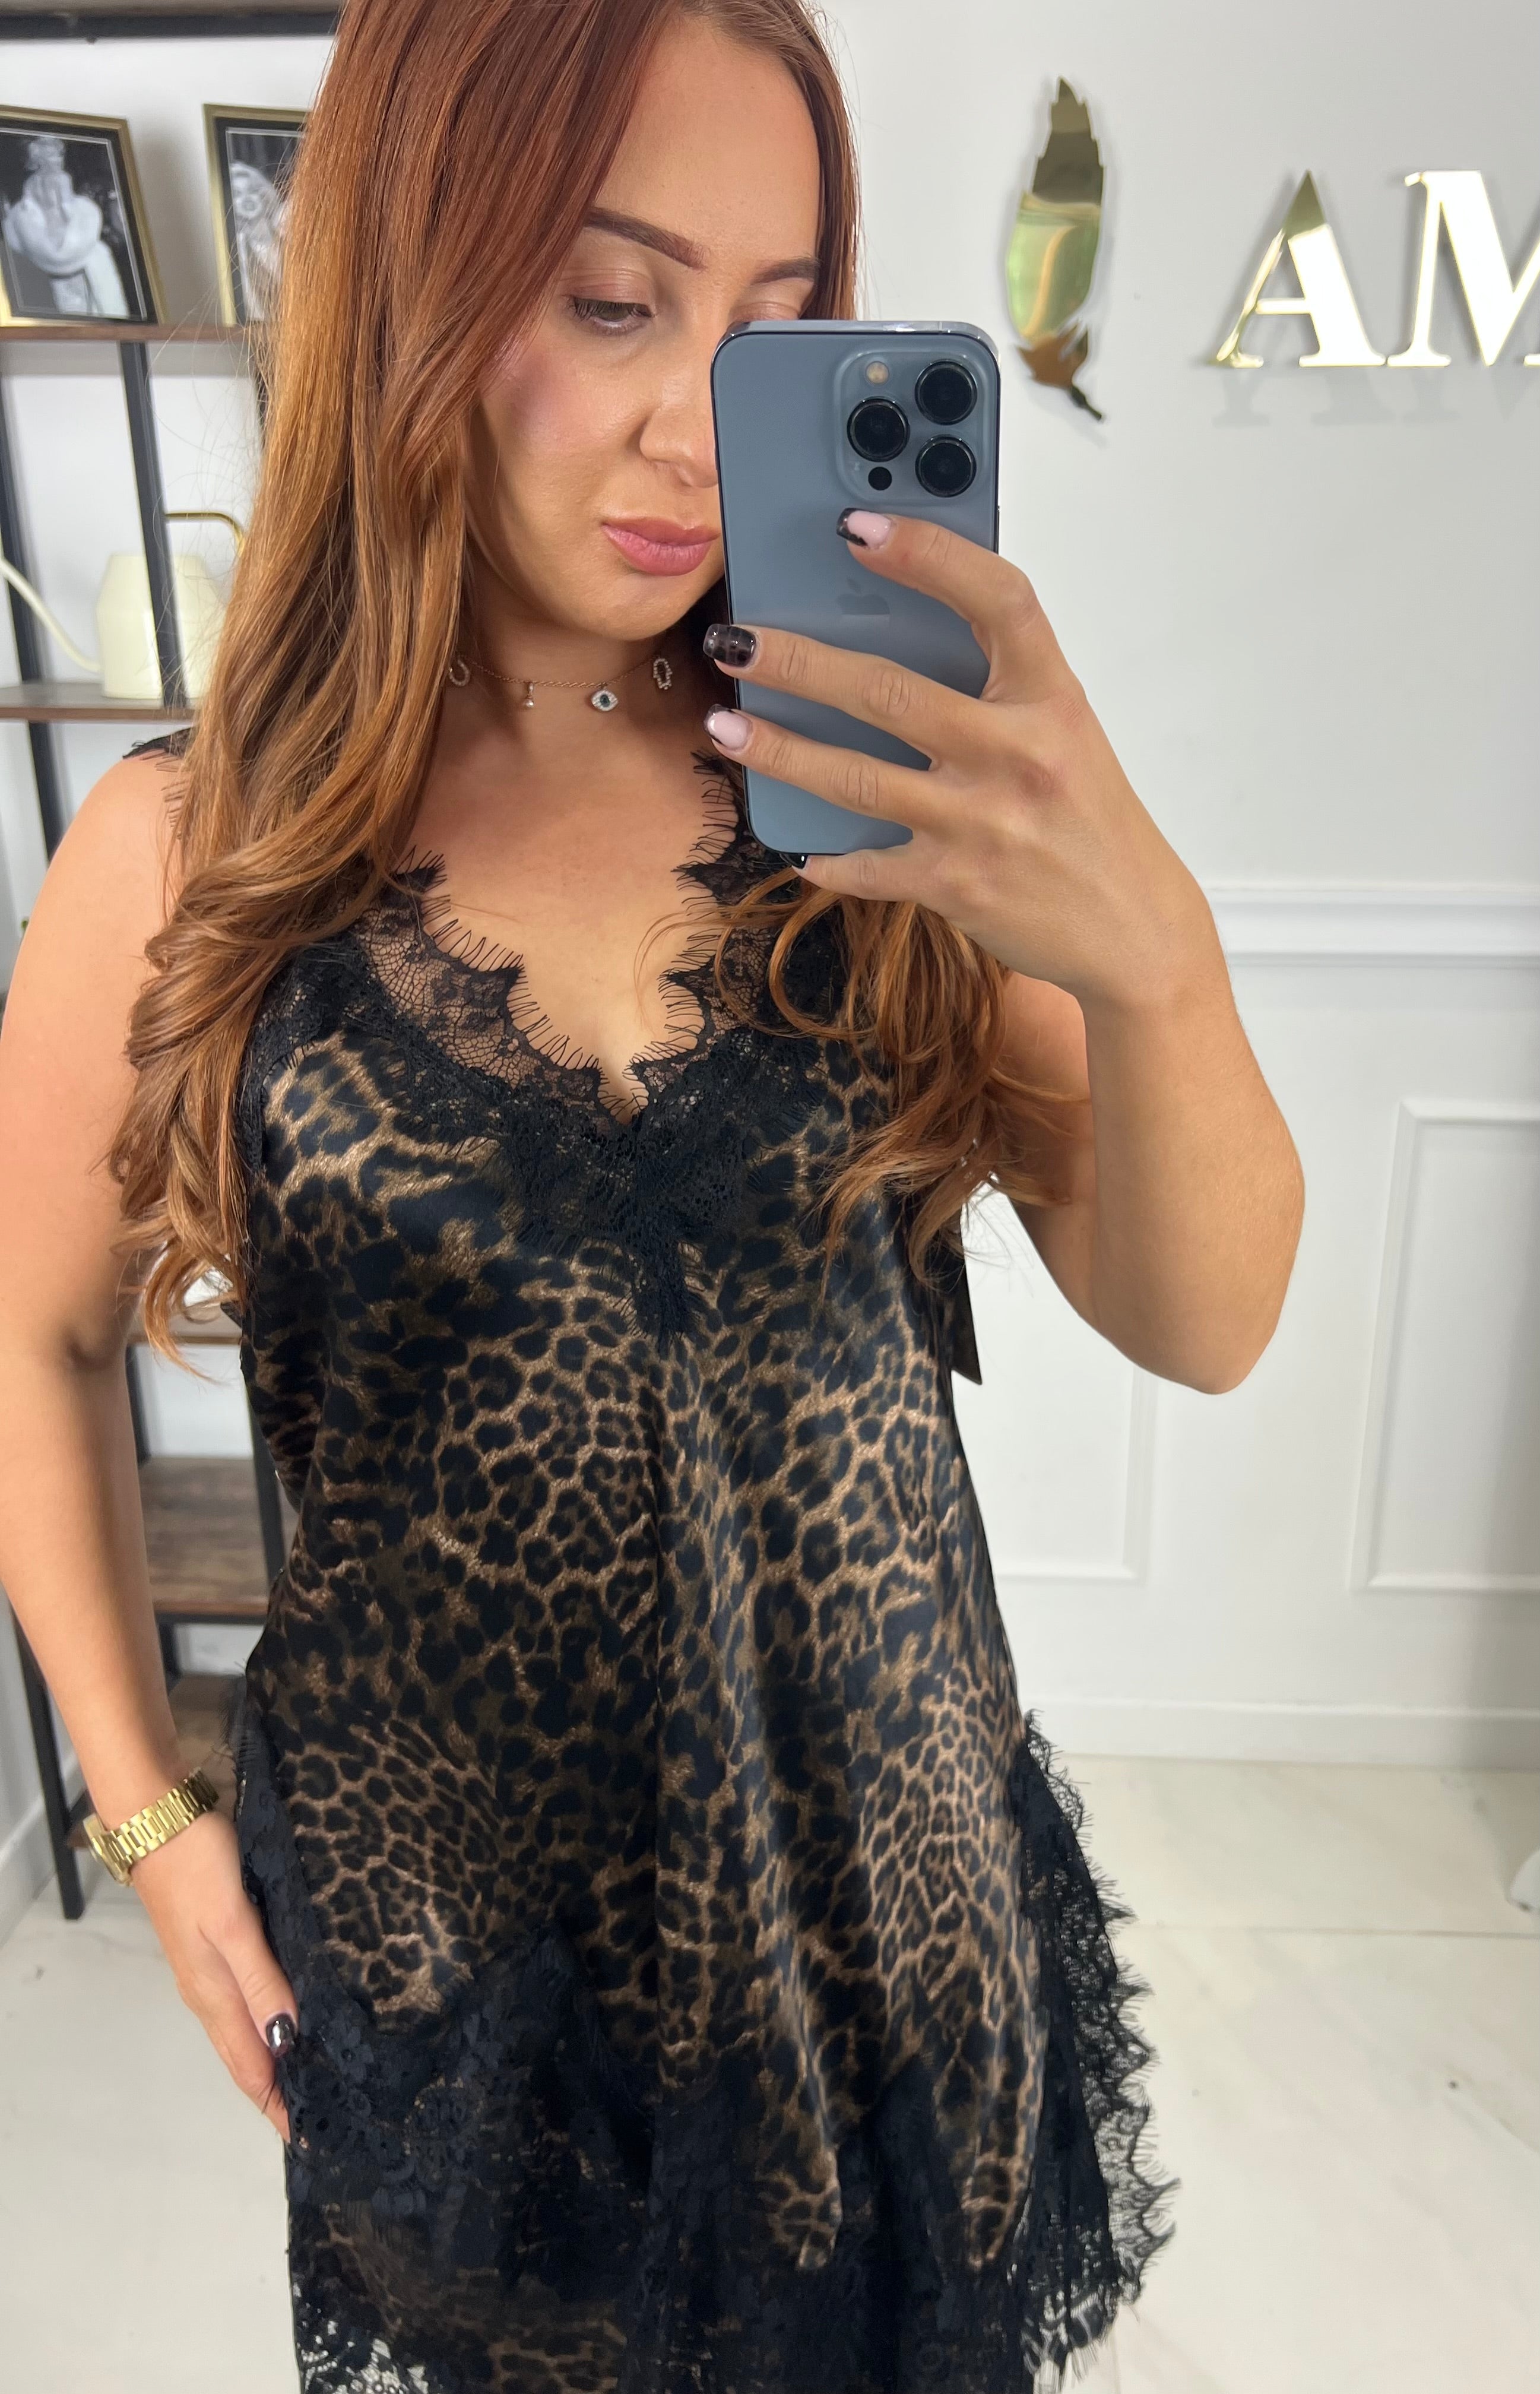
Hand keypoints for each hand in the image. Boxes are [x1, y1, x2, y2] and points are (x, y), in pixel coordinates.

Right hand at [130, 1807, 295, 2140]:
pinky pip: (246, 2000)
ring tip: (319, 2076)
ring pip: (247, 2030)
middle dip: (282, 2092)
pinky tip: (293, 2014)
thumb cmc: (199, 1866)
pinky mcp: (215, 1944)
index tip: (314, 2138)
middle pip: (248, 2058)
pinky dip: (270, 2020)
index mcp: (215, 1995)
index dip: (279, 2106)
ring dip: (278, 2059)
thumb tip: (287, 2039)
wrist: (159, 1818)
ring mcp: (210, 1970)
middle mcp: (211, 1993)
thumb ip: (261, 1979)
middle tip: (329, 2116)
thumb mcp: (234, 1922)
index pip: (251, 2069)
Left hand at [702, 508, 1220, 1014]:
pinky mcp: (957, 884)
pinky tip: (797, 847)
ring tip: (724, 725)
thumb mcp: (1063, 733)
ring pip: (857, 778)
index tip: (859, 528)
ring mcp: (984, 822)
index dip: (929, 555)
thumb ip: (997, 684)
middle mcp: (1020, 754)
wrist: (1133, 928)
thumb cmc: (1088, 818)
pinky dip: (827, 858)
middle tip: (737, 638)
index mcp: (1052, 698)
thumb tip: (891, 633)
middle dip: (799, 662)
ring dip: (779, 749)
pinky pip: (868, 866)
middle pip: (891, 692)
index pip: (998, 598)